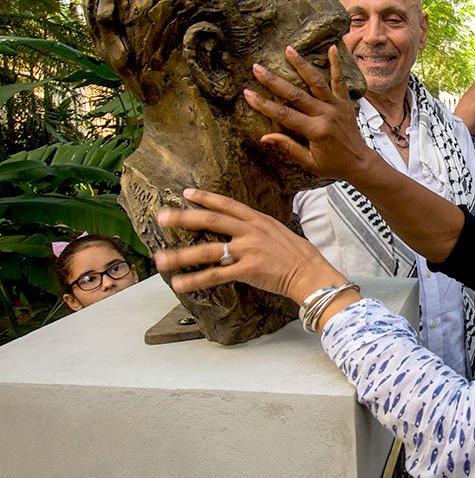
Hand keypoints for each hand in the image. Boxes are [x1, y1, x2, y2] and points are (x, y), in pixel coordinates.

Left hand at [154, 188, 348, 305]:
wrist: (312, 273)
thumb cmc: (300, 256)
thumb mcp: (279, 232)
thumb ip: (259, 230)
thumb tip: (242, 232)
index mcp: (259, 220)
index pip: (227, 204)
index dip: (206, 198)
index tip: (186, 193)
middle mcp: (251, 232)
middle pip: (211, 221)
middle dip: (183, 218)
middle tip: (161, 217)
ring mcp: (248, 250)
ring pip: (207, 250)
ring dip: (181, 255)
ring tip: (160, 259)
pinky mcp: (247, 270)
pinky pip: (215, 276)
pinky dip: (195, 280)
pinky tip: (180, 284)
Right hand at [245, 45, 377, 184]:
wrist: (360, 163)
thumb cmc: (333, 165)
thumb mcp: (309, 162)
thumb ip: (288, 148)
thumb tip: (264, 137)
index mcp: (316, 131)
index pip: (284, 115)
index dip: (264, 104)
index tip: (248, 93)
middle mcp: (326, 115)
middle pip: (296, 95)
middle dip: (274, 81)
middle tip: (257, 68)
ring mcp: (337, 106)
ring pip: (317, 82)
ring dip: (302, 65)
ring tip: (289, 50)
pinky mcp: (345, 102)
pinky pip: (340, 81)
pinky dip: (337, 64)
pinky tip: (332, 48)